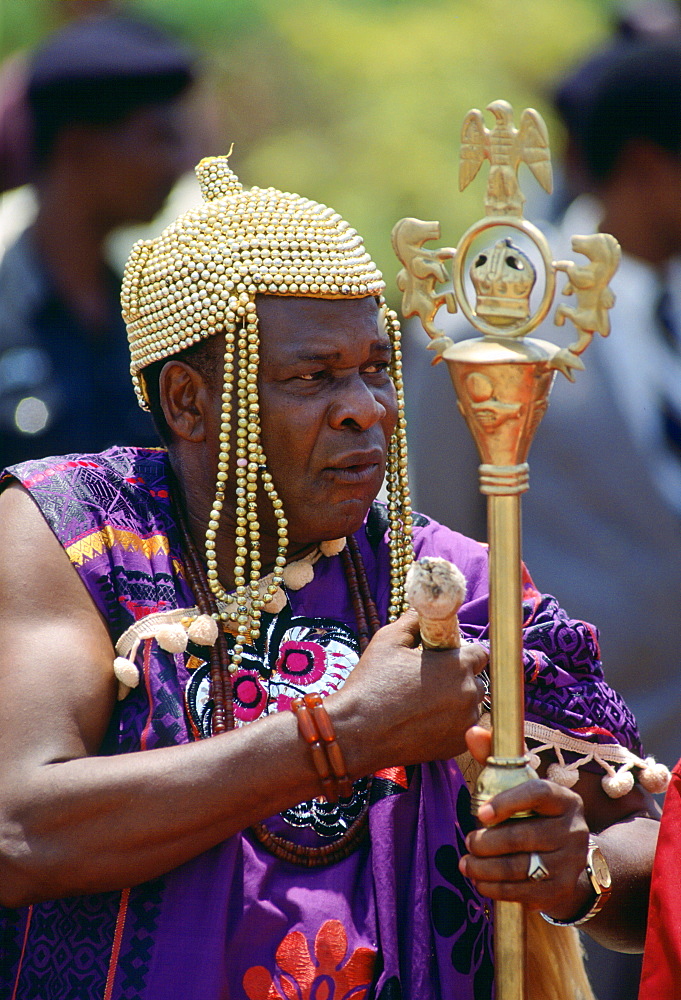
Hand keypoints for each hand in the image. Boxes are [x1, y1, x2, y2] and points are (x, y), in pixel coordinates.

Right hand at [334, 609, 488, 771]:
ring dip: (456, 700)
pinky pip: (462, 727)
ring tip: (424, 701)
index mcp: (457, 666)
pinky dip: (450, 723)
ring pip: (471, 704)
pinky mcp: (457, 746)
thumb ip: (414, 620)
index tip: (443, 656)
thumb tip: (423, 611)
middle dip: (458, 675)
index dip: (462, 651)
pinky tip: (424, 720)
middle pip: (476, 678)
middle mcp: (469, 694)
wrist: (357, 732)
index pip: (480, 652)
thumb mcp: (389, 639)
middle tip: (429, 679)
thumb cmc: (372, 682)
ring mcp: (465, 723)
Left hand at [459, 726, 591, 917]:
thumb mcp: (520, 786)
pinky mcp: (559, 890)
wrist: (569, 863)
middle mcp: (574, 830)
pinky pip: (522, 892)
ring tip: (466, 863)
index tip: (479, 812)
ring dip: (485, 867)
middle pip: (524, 836)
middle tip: (469, 841)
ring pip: (520, 866)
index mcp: (565, 799)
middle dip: (488, 841)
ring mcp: (569, 862)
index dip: (508, 801)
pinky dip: (495, 888)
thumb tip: (472, 731)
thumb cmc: (535, 816)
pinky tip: (480, 881)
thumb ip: (495, 759)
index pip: (539, 793)